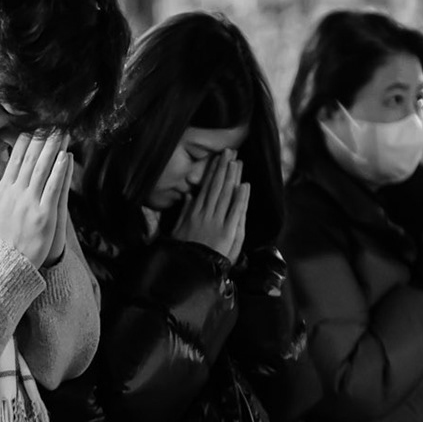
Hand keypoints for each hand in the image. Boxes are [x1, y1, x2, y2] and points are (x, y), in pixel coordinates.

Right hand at [0, 132, 71, 265]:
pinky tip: (66, 157)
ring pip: (44, 170)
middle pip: (32, 159)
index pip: (15, 159)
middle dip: (42, 138)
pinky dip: (60, 172)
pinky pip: (53, 188)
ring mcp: (31, 203)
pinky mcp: (45, 214)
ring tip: (62, 133)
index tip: (34, 125)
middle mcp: (17, 193)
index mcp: (3, 190)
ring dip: (54, 149)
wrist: (4, 262)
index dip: (25, 140)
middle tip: (52, 121)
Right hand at [172, 149, 249, 264]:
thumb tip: (188, 195)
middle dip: (223, 168)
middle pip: (217, 187)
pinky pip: (235, 212)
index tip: (218, 158)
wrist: (189, 270)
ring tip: (237, 162)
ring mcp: (217, 221)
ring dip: (232, 177)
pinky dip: (240, 199)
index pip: (205, 187)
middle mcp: (206, 213)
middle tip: (230, 151)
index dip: (212, 172)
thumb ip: (184, 211)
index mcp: (194, 212)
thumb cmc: (183, 251)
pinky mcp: (227, 232)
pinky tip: (244, 185)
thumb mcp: (178, 230)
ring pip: (226, 195)